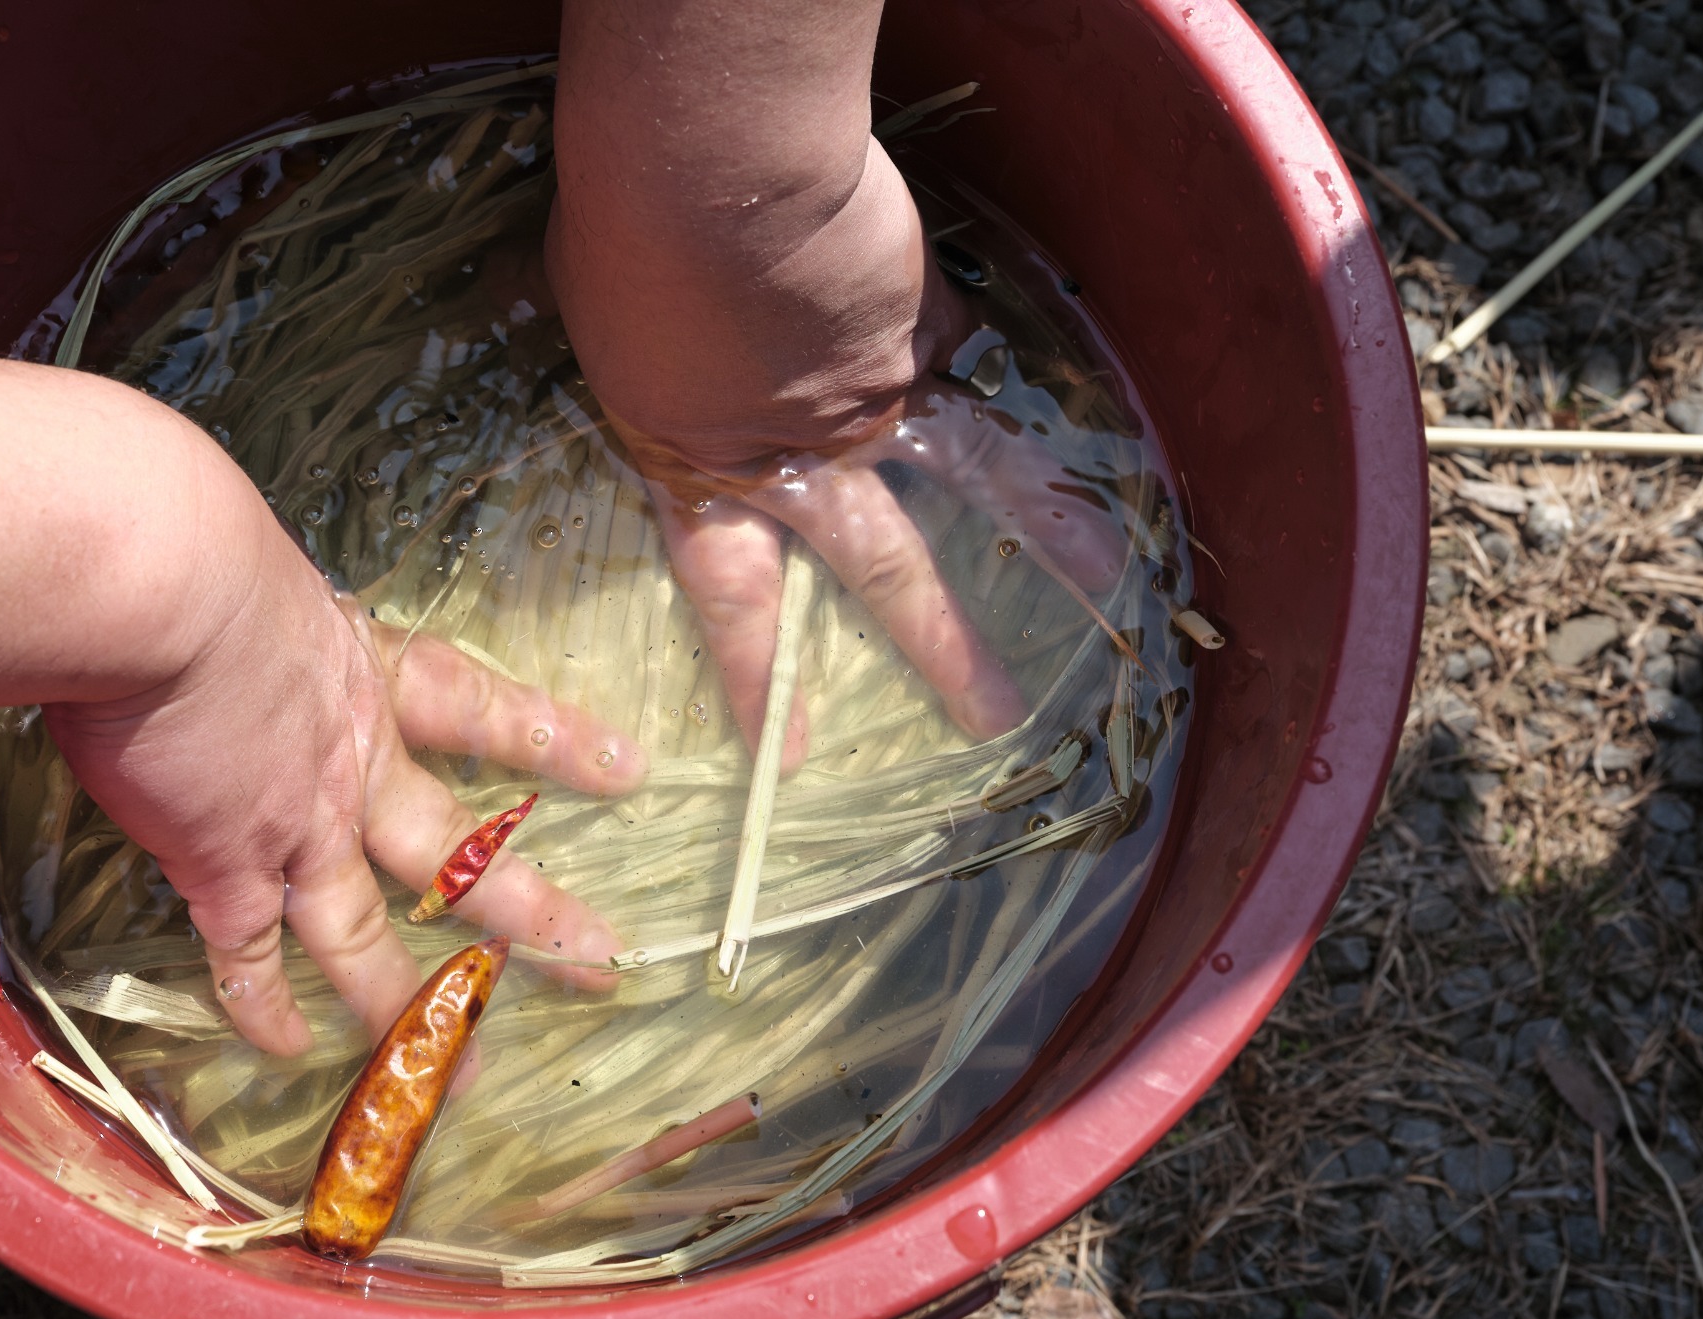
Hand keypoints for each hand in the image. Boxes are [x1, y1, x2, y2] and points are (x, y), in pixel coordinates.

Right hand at [0, 325, 637, 1059]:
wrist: (163, 585)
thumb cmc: (205, 550)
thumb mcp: (265, 571)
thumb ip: (270, 614)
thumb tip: (228, 604)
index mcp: (373, 676)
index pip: (489, 713)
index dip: (557, 744)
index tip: (629, 769)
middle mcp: (355, 766)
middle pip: (461, 854)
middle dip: (531, 912)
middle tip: (599, 959)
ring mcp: (298, 825)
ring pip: (369, 932)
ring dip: (410, 1000)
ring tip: (459, 1054)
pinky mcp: (225, 865)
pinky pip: (253, 955)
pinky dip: (267, 1004)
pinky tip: (291, 1046)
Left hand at [547, 81, 1123, 765]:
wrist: (716, 180)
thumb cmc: (624, 239)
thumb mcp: (594, 313)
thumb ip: (635, 351)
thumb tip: (615, 321)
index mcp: (703, 468)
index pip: (734, 599)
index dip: (763, 678)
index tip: (794, 754)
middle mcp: (805, 459)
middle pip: (884, 572)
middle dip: (944, 648)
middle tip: (996, 716)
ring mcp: (878, 395)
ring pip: (975, 477)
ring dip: (1049, 527)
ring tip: (1108, 575)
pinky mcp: (922, 324)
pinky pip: (971, 360)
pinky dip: (1001, 375)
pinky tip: (1056, 396)